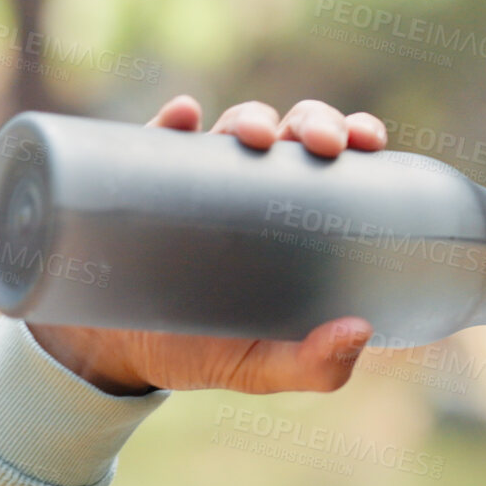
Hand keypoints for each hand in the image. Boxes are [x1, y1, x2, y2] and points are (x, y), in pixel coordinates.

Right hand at [26, 95, 388, 395]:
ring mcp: (199, 178)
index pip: (337, 160)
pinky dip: (173, 120)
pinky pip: (158, 137)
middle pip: (293, 131)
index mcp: (298, 217)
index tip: (367, 141)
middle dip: (313, 121)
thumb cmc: (205, 351)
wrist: (118, 354)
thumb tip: (359, 330)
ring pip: (235, 127)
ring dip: (251, 119)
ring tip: (255, 138)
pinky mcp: (145, 181)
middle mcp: (255, 186)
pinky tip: (184, 118)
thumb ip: (317, 366)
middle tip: (320, 144)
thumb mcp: (264, 368)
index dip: (356, 135)